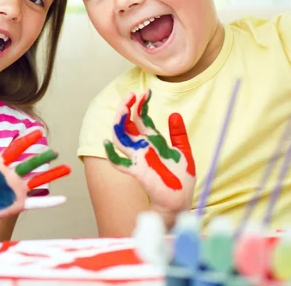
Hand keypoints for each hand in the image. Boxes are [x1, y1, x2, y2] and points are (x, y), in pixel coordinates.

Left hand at [0, 127, 70, 221]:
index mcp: (0, 164)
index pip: (16, 149)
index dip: (27, 140)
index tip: (38, 131)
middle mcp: (12, 175)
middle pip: (30, 163)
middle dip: (42, 157)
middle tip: (56, 150)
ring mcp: (17, 189)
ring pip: (38, 180)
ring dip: (52, 174)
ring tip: (68, 168)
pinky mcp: (19, 204)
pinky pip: (37, 202)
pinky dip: (50, 201)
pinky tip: (63, 199)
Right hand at [104, 90, 195, 215]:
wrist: (181, 199)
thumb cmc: (181, 177)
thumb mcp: (183, 151)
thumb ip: (178, 134)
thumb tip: (174, 114)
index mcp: (152, 140)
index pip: (140, 118)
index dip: (141, 104)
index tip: (146, 91)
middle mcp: (142, 147)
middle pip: (126, 123)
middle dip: (126, 107)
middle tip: (132, 93)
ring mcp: (138, 157)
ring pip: (120, 137)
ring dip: (119, 121)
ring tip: (123, 107)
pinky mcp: (138, 171)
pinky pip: (119, 163)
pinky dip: (110, 154)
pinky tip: (107, 142)